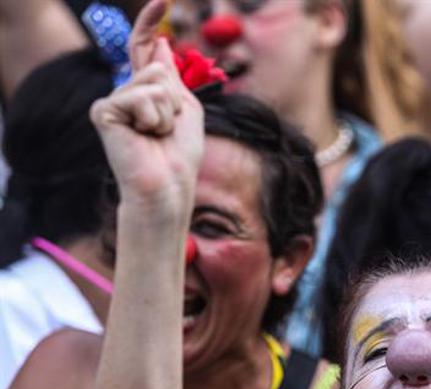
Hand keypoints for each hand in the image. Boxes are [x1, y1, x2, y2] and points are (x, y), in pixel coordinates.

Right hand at [89, 0, 202, 221]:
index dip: (151, 22)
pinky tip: (144, 136)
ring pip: (154, 83)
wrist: (168, 184)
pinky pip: (142, 97)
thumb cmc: (179, 154)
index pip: (145, 48)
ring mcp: (112, 101)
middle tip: (167, 128)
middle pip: (159, 68)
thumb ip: (172, 77)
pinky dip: (154, 119)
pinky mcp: (104, 111)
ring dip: (167, 113)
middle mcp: (126, 92)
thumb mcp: (186, 108)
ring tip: (157, 134)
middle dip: (176, 101)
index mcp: (146, 90)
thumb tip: (158, 42)